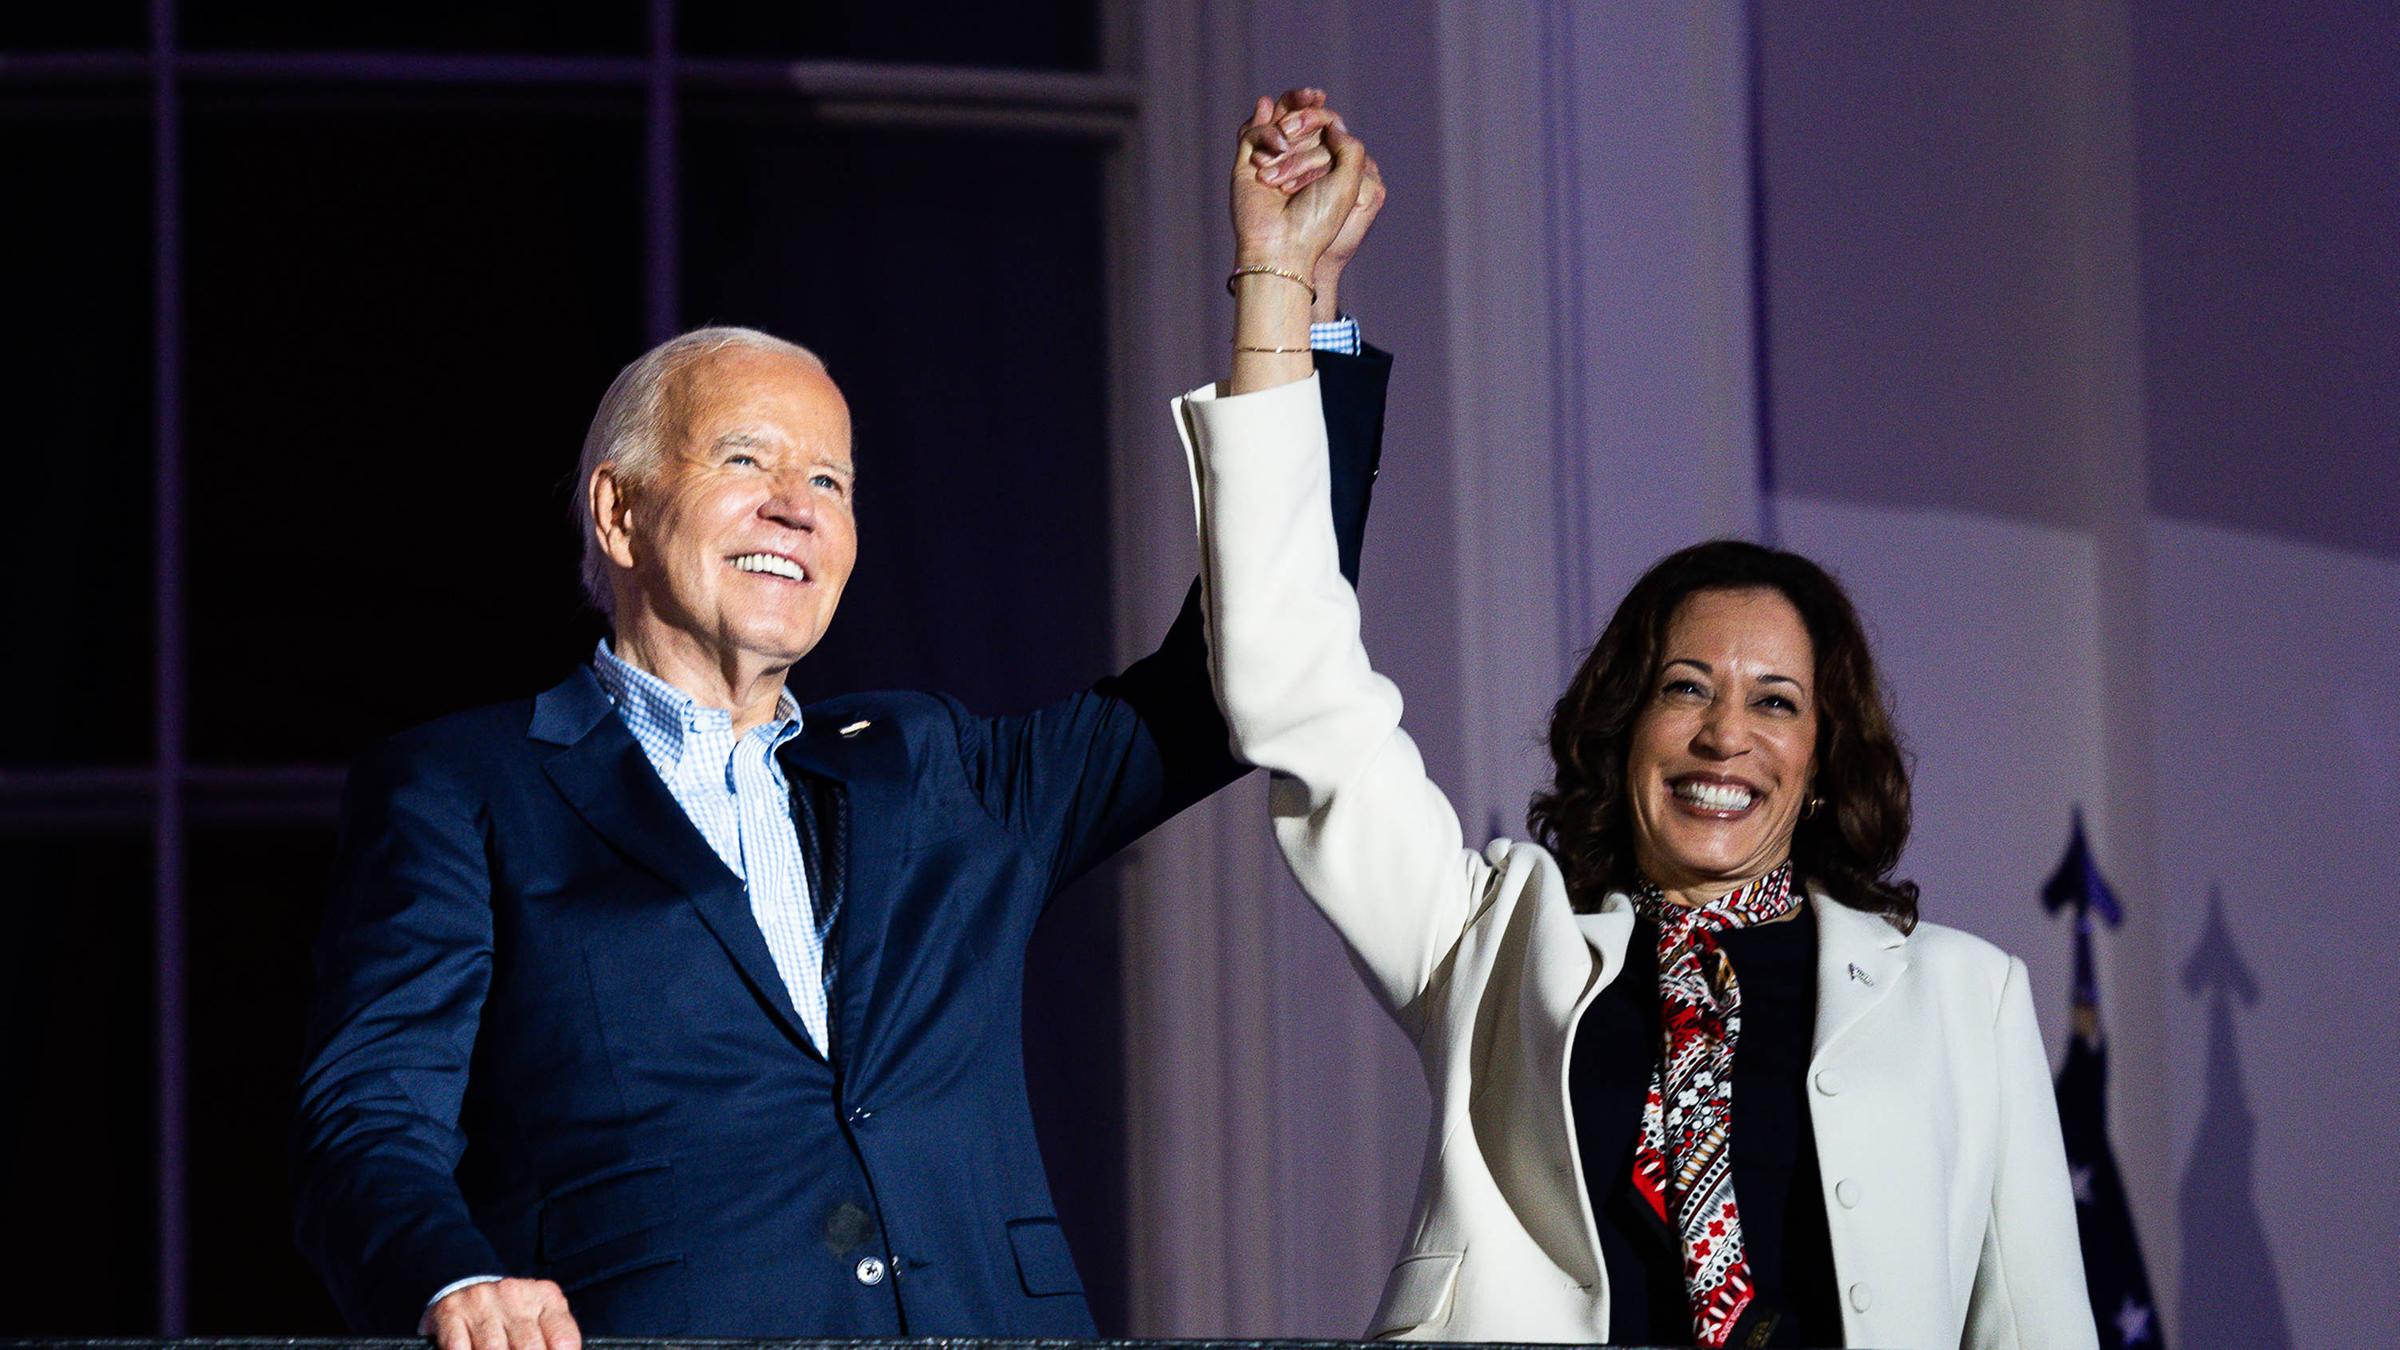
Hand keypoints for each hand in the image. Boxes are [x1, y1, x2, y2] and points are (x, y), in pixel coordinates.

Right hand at [422, 1277, 580, 1349]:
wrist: (465, 1281)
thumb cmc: (511, 1310)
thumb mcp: (541, 1315)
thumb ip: (554, 1338)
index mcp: (545, 1297)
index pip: (563, 1339)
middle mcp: (515, 1295)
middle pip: (528, 1348)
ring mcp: (482, 1302)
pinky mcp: (451, 1312)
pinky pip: (460, 1348)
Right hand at [1248, 89, 1385, 319]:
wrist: (1282, 245)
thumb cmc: (1318, 220)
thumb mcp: (1349, 183)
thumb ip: (1350, 147)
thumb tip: (1333, 123)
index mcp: (1322, 167)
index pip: (1323, 126)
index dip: (1322, 116)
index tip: (1326, 120)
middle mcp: (1296, 162)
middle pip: (1298, 117)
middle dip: (1305, 112)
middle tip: (1304, 115)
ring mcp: (1269, 162)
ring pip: (1276, 121)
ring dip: (1287, 120)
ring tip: (1287, 139)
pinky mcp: (1245, 165)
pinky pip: (1252, 133)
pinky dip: (1266, 133)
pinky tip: (1276, 147)